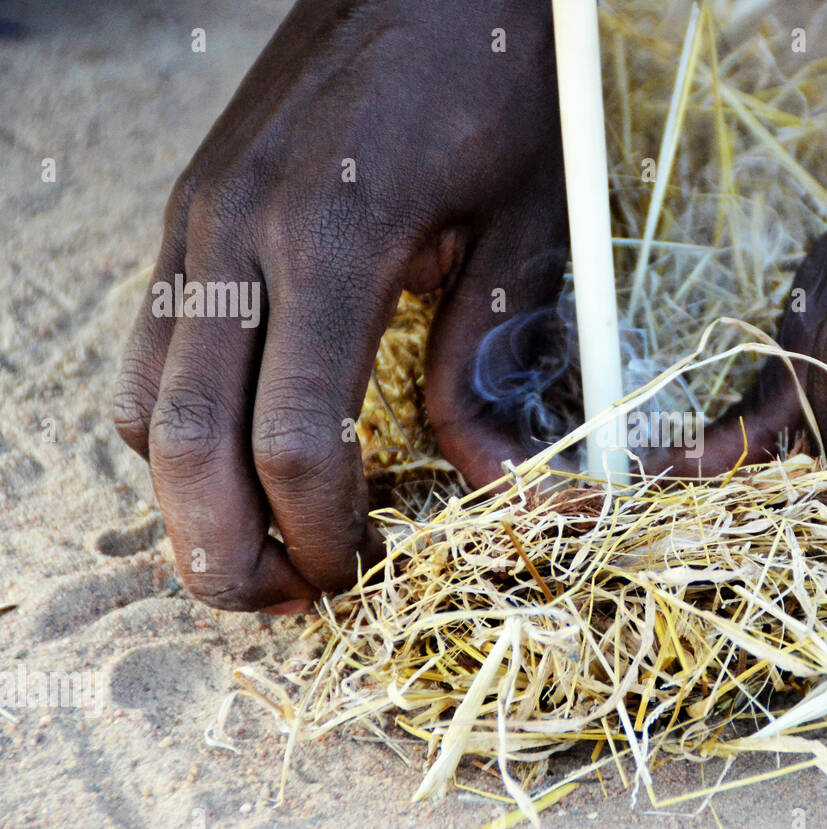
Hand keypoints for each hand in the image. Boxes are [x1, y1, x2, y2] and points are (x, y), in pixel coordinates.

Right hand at [113, 0, 566, 610]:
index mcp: (336, 238)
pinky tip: (244, 446)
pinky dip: (179, 426)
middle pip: (190, 446)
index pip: (297, 441)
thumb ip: (494, 354)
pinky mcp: (191, 207)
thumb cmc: (500, 77)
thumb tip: (485, 482)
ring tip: (264, 544)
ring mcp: (199, 215)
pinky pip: (150, 346)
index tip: (363, 571)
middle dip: (230, 551)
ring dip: (192, 500)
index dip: (326, 533)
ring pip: (148, 404)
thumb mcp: (529, 217)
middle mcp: (239, 230)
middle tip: (287, 603)